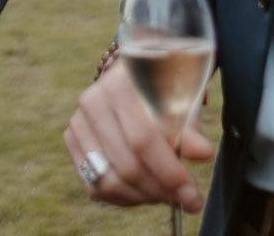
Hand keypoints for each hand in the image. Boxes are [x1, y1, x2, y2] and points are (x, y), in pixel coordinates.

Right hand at [63, 63, 212, 210]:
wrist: (138, 74)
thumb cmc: (166, 90)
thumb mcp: (183, 102)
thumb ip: (190, 129)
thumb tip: (202, 154)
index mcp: (120, 84)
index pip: (143, 140)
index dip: (169, 173)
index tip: (193, 196)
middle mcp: (92, 101)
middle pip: (126, 165)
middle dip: (160, 191)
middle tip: (184, 199)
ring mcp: (78, 122)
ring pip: (108, 181)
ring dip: (143, 197)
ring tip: (165, 195)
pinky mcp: (72, 140)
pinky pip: (95, 185)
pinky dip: (123, 198)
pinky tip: (144, 193)